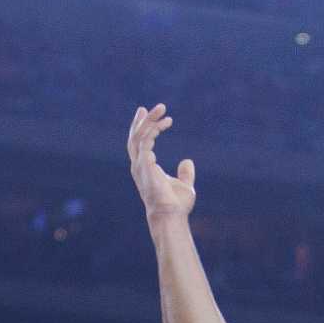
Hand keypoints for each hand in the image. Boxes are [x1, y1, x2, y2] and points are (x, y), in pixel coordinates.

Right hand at [128, 103, 195, 223]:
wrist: (171, 215)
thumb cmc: (176, 205)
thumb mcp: (183, 185)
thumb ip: (185, 173)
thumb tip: (187, 161)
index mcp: (145, 169)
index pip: (139, 145)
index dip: (145, 129)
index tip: (159, 117)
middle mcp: (139, 166)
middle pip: (135, 138)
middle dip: (142, 121)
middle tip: (154, 107)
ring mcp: (139, 166)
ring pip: (138, 136)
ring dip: (149, 120)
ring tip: (162, 109)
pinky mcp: (144, 165)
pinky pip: (145, 141)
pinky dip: (153, 130)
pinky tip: (165, 124)